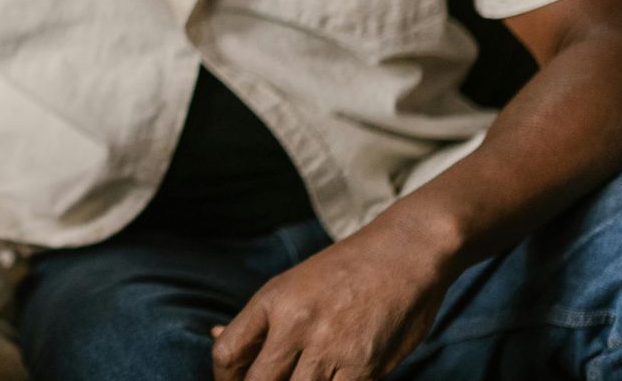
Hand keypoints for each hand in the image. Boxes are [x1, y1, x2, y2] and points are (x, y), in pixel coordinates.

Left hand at [210, 223, 451, 380]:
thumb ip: (259, 318)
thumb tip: (215, 334)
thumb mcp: (294, 283)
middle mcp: (296, 324)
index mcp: (273, 300)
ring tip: (305, 378)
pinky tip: (333, 379)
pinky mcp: (363, 368)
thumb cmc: (347, 270)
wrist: (406, 253)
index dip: (224, 378)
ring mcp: (330, 348)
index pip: (227, 352)